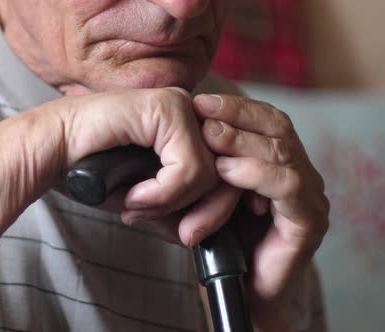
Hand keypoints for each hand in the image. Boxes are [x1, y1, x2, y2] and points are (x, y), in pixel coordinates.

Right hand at [29, 88, 239, 243]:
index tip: (189, 234)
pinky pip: (188, 167)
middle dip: (204, 214)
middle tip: (176, 233)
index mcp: (187, 129)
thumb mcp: (144, 200)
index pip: (227, 174)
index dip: (214, 210)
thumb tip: (201, 233)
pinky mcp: (167, 108)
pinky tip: (134, 193)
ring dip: (171, 203)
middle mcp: (190, 112)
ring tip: (137, 204)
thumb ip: (175, 211)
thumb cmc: (90, 171)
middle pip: (227, 174)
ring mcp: (180, 106)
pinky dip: (162, 192)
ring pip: (210, 174)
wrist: (51, 152)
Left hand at [191, 94, 329, 328]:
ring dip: (241, 140)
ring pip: (282, 151)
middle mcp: (300, 174)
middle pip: (277, 127)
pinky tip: (225, 170)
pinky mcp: (309, 221)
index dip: (235, 107)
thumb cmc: (220, 241)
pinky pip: (286, 185)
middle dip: (237, 114)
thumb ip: (205, 162)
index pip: (266, 120)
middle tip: (200, 109)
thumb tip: (177, 125)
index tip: (199, 100)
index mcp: (279, 164)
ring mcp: (309, 196)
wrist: (239, 291)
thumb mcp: (208, 191)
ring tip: (207, 135)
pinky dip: (254, 173)